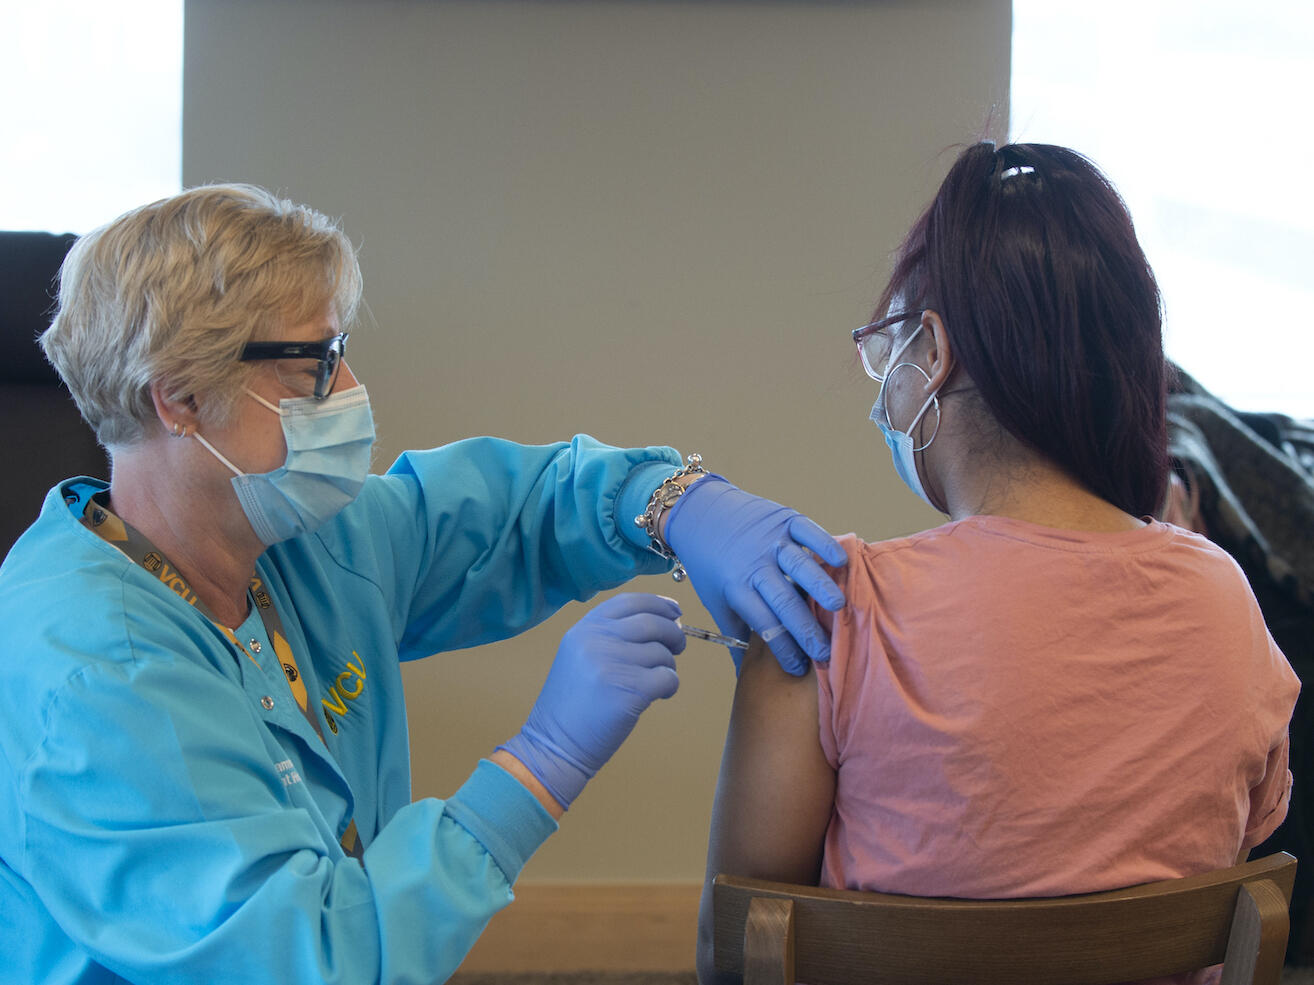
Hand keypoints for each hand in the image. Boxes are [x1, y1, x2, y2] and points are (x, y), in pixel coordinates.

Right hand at [497, 593, 683, 809]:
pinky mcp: (629, 691)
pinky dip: (670, 686)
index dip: (658, 604)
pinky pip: (667, 678)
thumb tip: (665, 623)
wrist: (555, 744)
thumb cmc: (573, 704)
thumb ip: (612, 636)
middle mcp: (596, 640)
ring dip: (669, 666)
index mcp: (584, 629)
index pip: (629, 601)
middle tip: (678, 646)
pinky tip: (659, 695)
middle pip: (652, 623)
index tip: (675, 612)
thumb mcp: (580, 656)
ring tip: (656, 681)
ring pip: (662, 653)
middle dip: (673, 634)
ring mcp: (611, 664)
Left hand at [663, 475, 845, 675]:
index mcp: (736, 588)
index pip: (763, 624)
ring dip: (820, 586)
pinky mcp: (783, 518)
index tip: (800, 669)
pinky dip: (824, 544)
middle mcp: (754, 564)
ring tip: (839, 607)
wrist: (700, 513)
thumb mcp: (716, 600)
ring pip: (798, 565)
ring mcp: (770, 539)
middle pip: (783, 600)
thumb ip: (736, 634)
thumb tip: (745, 675)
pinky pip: (807, 531)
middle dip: (805, 629)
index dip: (782, 648)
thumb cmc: (711, 563)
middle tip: (826, 652)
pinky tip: (840, 562)